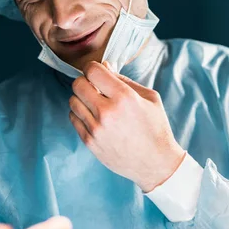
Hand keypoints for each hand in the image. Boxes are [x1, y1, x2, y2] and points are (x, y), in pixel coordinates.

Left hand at [69, 61, 185, 191]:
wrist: (155, 163)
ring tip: (95, 104)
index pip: (92, 71)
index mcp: (124, 97)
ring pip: (73, 101)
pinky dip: (80, 114)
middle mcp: (107, 112)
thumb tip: (104, 66)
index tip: (97, 72)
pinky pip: (73, 118)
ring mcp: (96, 129)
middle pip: (78, 85)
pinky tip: (93, 117)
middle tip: (95, 88)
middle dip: (85, 82)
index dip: (93, 68)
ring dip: (81, 98)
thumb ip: (124, 80)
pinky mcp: (90, 142)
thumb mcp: (150, 98)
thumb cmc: (155, 128)